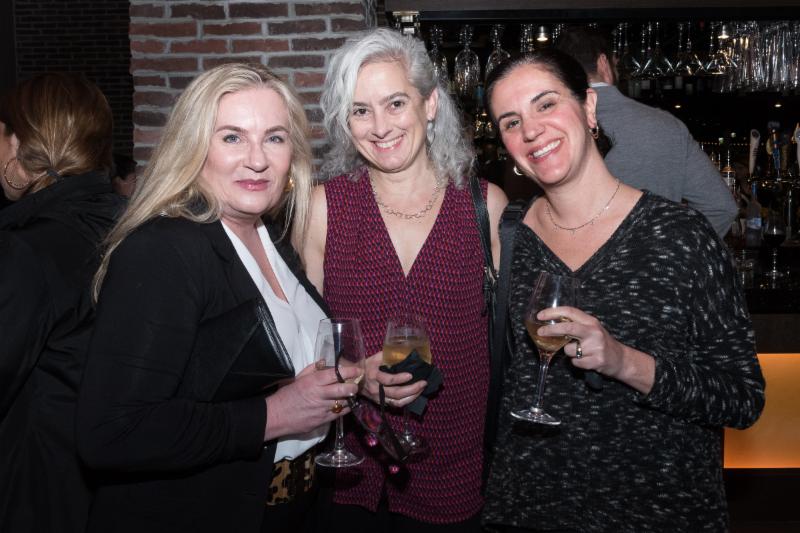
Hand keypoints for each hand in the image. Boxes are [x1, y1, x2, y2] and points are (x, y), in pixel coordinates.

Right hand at [264, 362, 359, 440]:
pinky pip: (339, 414)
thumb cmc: (286, 395)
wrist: (276, 416)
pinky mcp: (322, 421)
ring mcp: (322, 409)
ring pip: (344, 403)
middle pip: (343, 389)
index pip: (335, 374)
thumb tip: (325, 362)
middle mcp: (319, 395)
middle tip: (356, 384)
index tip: (357, 370)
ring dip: (350, 398)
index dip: (349, 371)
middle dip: (353, 386)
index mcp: (313, 382)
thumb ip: (312, 369)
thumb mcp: (297, 378)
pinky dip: (345, 409)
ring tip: (352, 395)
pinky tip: (345, 405)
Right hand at [361, 351, 426, 407]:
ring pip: (397, 402)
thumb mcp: (375, 358)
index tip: (411, 375)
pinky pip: (396, 405)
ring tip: (422, 389)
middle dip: (412, 389)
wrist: (354, 380)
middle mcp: (376, 389)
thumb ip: (388, 355)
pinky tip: (415, 395)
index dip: (400, 378)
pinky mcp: (381, 403)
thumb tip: (405, 352)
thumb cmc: (368, 366)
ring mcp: (378, 398)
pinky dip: (407, 401)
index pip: (388, 379)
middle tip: (423, 383)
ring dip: (412, 396)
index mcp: (374, 375)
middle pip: (396, 393)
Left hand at [536, 306, 654, 393]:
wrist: (620, 359)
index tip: (540, 315)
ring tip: (580, 352)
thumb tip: (549, 324)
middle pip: (568, 327)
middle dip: (551, 330)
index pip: (570, 311)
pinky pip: (575, 362)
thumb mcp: (590, 329)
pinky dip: (576, 362)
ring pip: (568, 349)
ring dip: (568, 352)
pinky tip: (585, 360)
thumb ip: (574, 325)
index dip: (553, 312)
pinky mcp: (596, 360)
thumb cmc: (600, 343)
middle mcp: (594, 331)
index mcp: (590, 321)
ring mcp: (596, 346)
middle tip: (540, 332)